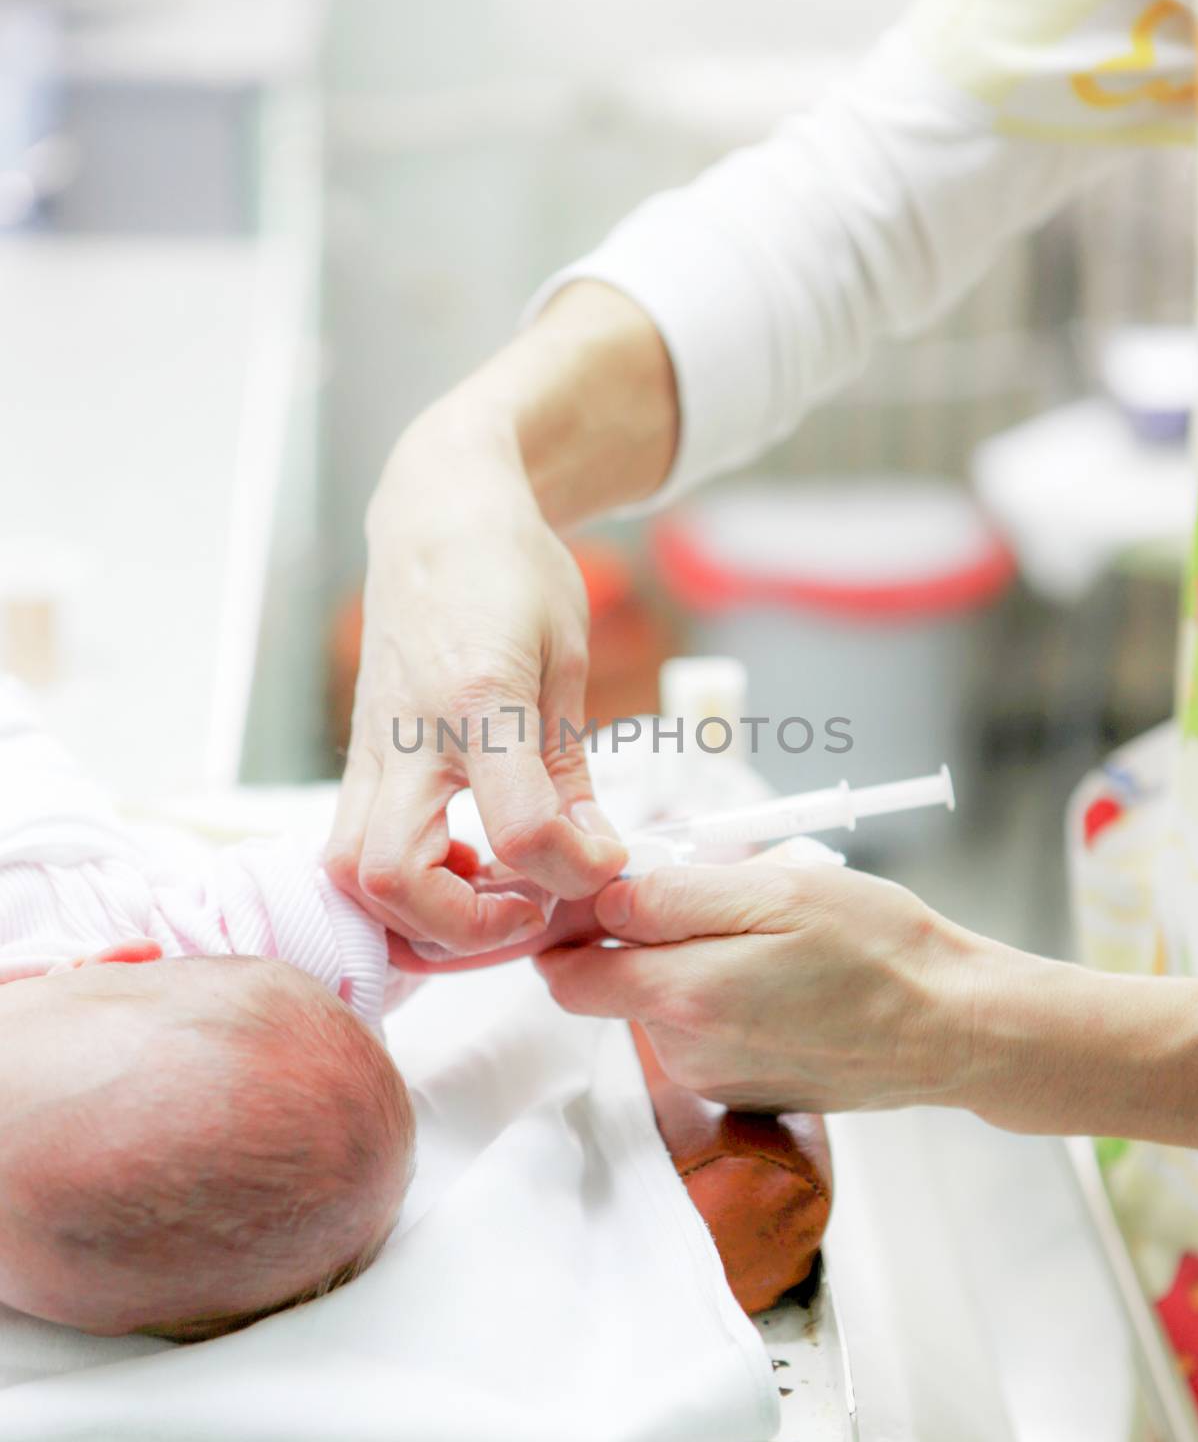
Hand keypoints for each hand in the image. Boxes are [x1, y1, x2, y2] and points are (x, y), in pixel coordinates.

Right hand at [327, 406, 625, 954]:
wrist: (437, 515)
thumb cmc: (509, 572)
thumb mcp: (564, 661)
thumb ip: (569, 770)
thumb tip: (592, 856)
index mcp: (476, 697)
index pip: (520, 825)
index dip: (575, 870)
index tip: (606, 859)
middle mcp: (407, 734)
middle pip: (390, 877)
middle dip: (465, 925)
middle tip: (530, 906)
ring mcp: (370, 750)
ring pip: (347, 873)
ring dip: (418, 915)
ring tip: (491, 894)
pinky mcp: (359, 759)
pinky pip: (352, 847)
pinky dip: (401, 886)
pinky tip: (462, 864)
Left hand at [536, 841, 989, 1113]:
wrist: (954, 1029)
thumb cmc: (879, 948)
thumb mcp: (777, 892)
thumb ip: (674, 898)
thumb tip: (599, 902)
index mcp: (684, 996)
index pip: (566, 974)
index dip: (570, 926)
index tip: (605, 888)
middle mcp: (686, 1051)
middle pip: (612, 985)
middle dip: (642, 936)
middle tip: (721, 897)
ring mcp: (714, 1078)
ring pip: (659, 1005)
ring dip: (689, 963)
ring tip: (768, 937)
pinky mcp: (742, 1089)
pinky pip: (700, 1032)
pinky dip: (721, 996)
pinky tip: (781, 978)